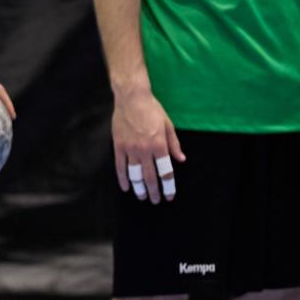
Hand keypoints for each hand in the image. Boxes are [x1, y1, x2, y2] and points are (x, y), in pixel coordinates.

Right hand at [112, 85, 184, 203]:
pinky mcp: (118, 146)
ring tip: (141, 196)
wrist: (131, 98)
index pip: (165, 172)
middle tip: (155, 201)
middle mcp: (145, 150)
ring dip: (138, 188)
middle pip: (150, 177)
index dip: (168, 186)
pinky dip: (122, 178)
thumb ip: (174, 144)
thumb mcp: (168, 125)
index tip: (169, 195)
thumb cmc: (152, 109)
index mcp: (159, 145)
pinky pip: (120, 166)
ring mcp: (130, 148)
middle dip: (154, 191)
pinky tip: (125, 187)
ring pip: (134, 174)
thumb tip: (181, 160)